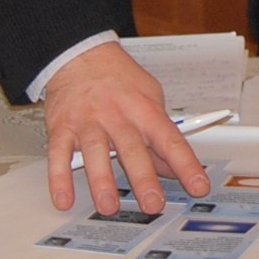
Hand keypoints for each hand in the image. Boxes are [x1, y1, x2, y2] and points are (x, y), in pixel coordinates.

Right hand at [42, 42, 210, 214]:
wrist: (79, 53)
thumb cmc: (117, 78)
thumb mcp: (150, 98)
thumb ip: (160, 135)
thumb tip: (173, 169)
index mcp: (144, 110)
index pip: (170, 140)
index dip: (186, 165)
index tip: (198, 186)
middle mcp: (117, 116)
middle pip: (132, 149)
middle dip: (143, 178)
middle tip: (152, 204)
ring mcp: (88, 121)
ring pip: (95, 152)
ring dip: (101, 180)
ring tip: (108, 206)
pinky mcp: (62, 127)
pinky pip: (59, 154)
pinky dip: (59, 177)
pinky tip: (63, 198)